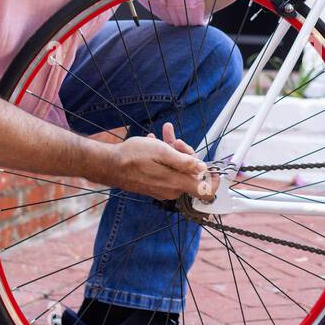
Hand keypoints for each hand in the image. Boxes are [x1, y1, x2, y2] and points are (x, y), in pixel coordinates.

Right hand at [100, 121, 216, 201]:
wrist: (108, 164)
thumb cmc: (132, 157)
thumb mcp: (161, 152)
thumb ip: (184, 162)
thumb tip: (203, 168)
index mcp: (177, 183)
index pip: (206, 191)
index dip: (214, 180)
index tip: (215, 168)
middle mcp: (171, 189)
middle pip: (191, 173)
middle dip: (186, 153)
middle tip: (174, 140)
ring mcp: (162, 188)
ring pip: (177, 168)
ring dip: (173, 150)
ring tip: (164, 134)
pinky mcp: (154, 184)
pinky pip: (165, 170)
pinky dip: (163, 156)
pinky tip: (154, 141)